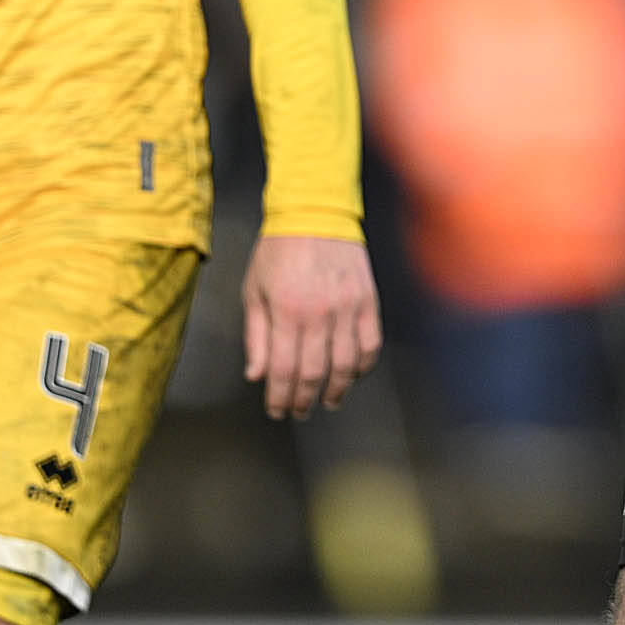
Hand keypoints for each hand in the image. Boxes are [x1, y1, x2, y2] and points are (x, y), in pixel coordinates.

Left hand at [243, 233, 380, 419]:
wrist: (314, 212)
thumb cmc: (277, 252)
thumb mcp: (254, 291)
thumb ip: (256, 336)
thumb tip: (256, 375)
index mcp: (286, 312)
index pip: (284, 370)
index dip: (280, 397)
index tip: (278, 411)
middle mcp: (319, 314)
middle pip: (314, 373)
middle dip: (304, 399)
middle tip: (299, 411)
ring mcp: (347, 307)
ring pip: (346, 364)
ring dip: (336, 389)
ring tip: (329, 401)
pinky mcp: (368, 300)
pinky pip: (370, 344)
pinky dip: (363, 365)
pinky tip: (353, 375)